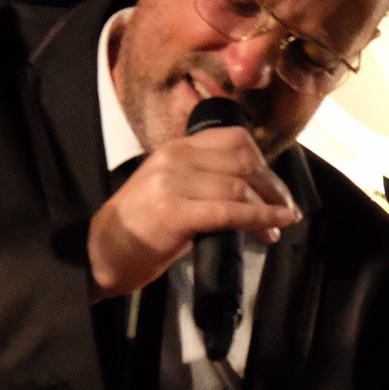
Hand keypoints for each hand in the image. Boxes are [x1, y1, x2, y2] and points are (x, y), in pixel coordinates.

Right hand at [88, 125, 300, 300]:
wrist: (103, 250)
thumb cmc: (143, 225)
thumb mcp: (173, 187)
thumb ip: (207, 179)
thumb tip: (254, 189)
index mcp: (176, 147)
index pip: (234, 139)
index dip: (264, 162)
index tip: (274, 185)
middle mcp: (175, 157)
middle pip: (244, 161)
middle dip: (274, 186)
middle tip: (286, 208)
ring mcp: (172, 183)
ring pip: (240, 186)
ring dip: (269, 209)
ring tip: (277, 227)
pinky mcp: (174, 211)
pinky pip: (230, 211)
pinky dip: (260, 219)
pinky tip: (273, 228)